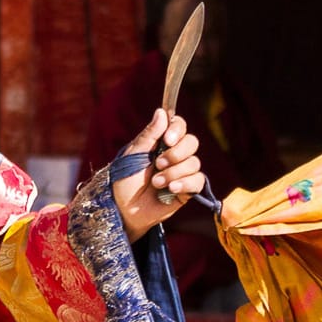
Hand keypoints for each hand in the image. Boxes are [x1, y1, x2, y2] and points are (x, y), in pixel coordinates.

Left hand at [113, 109, 204, 240]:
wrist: (124, 209)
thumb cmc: (123, 180)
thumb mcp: (133, 155)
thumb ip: (149, 135)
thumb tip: (162, 111)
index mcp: (160, 142)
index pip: (179, 126)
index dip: (177, 129)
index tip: (167, 139)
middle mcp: (174, 155)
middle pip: (192, 142)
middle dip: (176, 153)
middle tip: (158, 164)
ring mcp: (181, 172)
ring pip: (194, 162)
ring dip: (174, 173)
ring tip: (156, 183)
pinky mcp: (187, 189)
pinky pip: (198, 181)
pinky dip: (184, 183)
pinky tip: (170, 190)